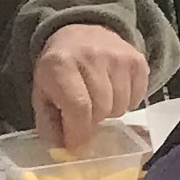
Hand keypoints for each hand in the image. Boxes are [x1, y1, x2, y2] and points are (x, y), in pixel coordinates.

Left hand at [29, 23, 154, 151]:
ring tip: (99, 101)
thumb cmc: (59, 68)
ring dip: (110, 112)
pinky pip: (138, 98)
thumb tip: (63, 148)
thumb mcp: (41, 92)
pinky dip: (126, 102)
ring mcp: (119, 57)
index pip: (78, 107)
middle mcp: (92, 57)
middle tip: (85, 116)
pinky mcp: (138, 60)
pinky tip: (114, 92)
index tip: (76, 143)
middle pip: (102, 108)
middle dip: (93, 121)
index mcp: (61, 65)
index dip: (78, 131)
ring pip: (121, 106)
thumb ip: (48, 122)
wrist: (80, 31)